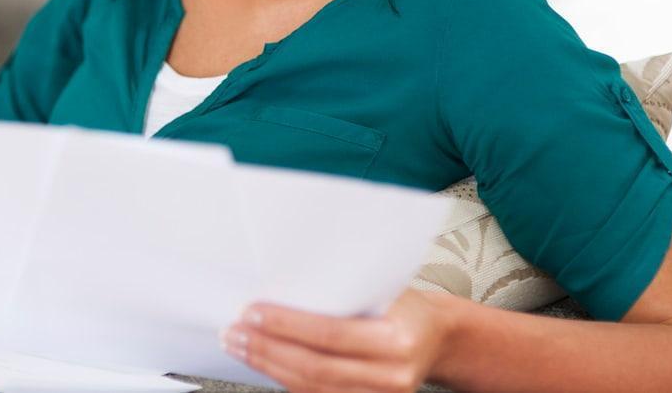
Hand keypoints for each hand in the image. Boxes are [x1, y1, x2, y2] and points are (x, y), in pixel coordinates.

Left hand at [221, 289, 458, 392]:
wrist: (437, 337)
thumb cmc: (403, 305)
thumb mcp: (379, 289)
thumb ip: (339, 294)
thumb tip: (278, 288)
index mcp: (397, 338)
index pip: (329, 334)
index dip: (285, 326)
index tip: (250, 313)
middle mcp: (392, 375)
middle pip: (314, 367)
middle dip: (266, 350)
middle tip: (233, 333)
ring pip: (312, 388)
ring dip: (268, 367)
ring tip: (240, 347)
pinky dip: (286, 380)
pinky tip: (265, 363)